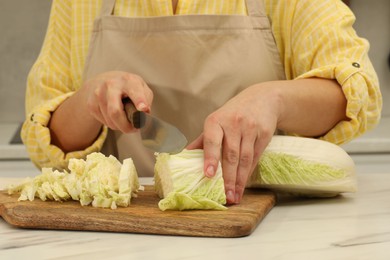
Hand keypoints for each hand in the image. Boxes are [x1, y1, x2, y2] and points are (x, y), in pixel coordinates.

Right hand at [81, 71, 152, 132]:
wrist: (102, 80)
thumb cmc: (127, 86)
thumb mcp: (141, 87)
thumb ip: (146, 99)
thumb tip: (145, 113)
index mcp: (128, 80)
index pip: (134, 91)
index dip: (140, 101)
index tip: (144, 109)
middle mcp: (111, 85)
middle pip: (115, 111)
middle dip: (126, 126)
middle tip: (134, 130)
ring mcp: (98, 94)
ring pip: (110, 121)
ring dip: (121, 126)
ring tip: (126, 120)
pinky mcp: (91, 104)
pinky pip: (105, 123)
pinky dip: (113, 124)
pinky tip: (115, 117)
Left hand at [187, 83, 280, 203]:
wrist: (262, 99)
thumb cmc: (233, 113)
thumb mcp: (216, 122)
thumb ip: (202, 141)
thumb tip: (182, 156)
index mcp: (216, 121)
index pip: (212, 141)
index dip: (210, 158)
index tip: (208, 174)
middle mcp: (233, 123)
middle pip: (230, 155)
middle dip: (228, 178)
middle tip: (226, 196)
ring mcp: (250, 128)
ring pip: (244, 159)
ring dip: (239, 180)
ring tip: (234, 196)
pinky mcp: (264, 134)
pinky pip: (255, 157)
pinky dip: (248, 173)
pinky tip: (243, 185)